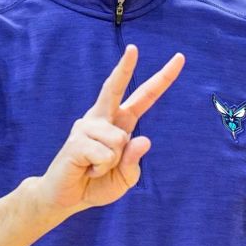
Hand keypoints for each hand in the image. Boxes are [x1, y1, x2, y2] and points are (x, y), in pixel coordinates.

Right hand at [38, 45, 184, 211]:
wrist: (66, 198)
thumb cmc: (97, 184)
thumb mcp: (125, 178)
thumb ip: (134, 161)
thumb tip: (142, 139)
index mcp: (121, 122)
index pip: (144, 97)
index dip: (162, 78)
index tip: (179, 58)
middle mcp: (102, 118)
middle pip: (114, 88)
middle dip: (124, 67)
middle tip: (133, 48)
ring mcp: (86, 126)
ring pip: (119, 140)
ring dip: (112, 163)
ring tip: (95, 168)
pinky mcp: (76, 141)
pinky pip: (105, 155)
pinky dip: (100, 169)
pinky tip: (86, 169)